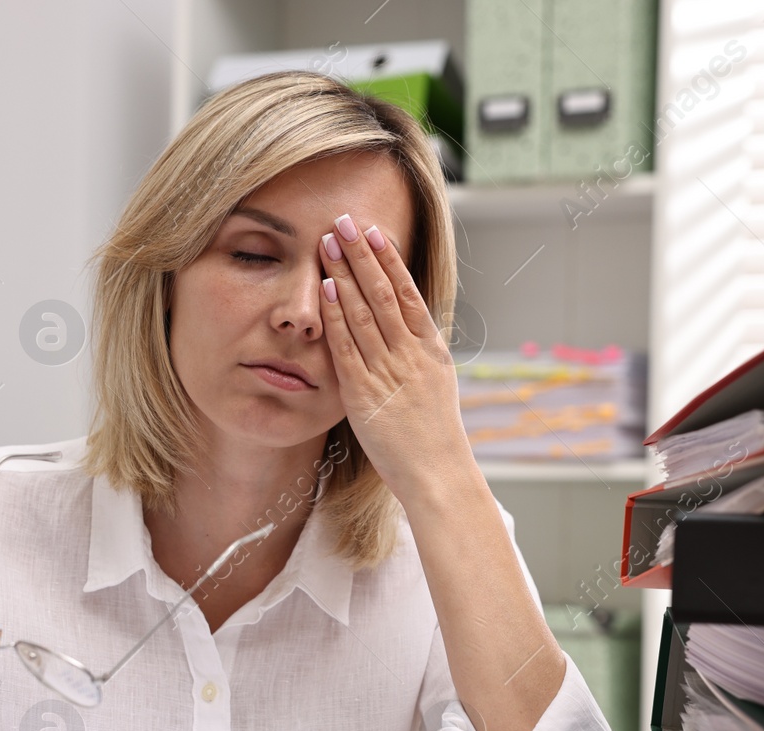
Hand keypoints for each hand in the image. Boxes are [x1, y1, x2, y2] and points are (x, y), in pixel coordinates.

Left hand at [317, 212, 474, 503]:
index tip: (375, 231)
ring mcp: (389, 372)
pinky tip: (325, 289)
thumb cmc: (435, 438)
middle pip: (383, 293)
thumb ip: (418, 358)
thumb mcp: (435, 388)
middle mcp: (411, 354)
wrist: (438, 476)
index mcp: (431, 351)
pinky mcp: (365, 393)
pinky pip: (347, 346)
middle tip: (343, 221)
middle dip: (362, 254)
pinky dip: (336, 315)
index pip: (408, 293)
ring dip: (343, 274)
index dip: (390, 260)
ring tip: (327, 242)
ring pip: (363, 312)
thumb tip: (405, 332)